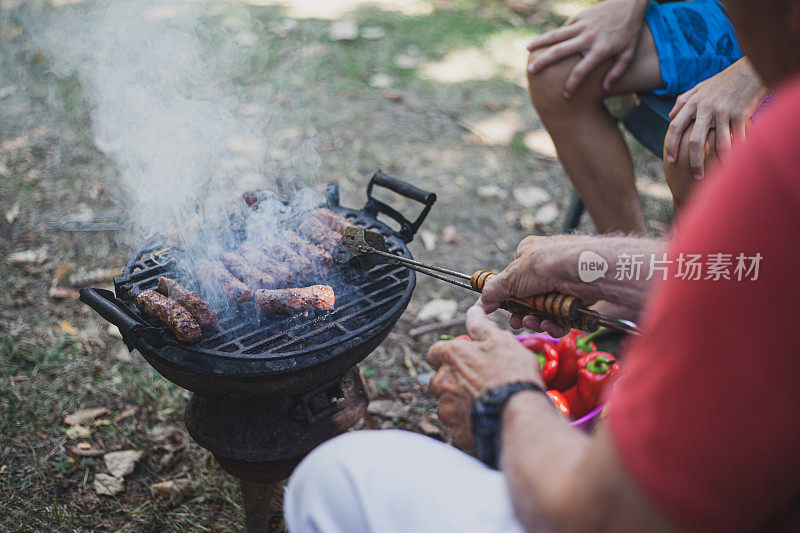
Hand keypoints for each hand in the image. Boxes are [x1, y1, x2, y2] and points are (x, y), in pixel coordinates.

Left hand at [427, 302, 542, 448]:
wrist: (519, 411)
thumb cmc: (512, 374)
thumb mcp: (500, 340)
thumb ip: (481, 325)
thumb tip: (473, 310)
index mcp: (451, 356)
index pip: (434, 353)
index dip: (448, 356)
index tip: (462, 361)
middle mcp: (442, 381)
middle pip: (438, 380)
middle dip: (452, 382)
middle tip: (476, 384)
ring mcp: (447, 408)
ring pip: (446, 405)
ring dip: (459, 404)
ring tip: (483, 403)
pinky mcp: (456, 430)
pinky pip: (457, 426)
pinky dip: (468, 424)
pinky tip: (485, 419)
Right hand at [481, 236, 601, 336]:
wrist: (591, 271)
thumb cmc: (553, 262)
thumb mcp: (515, 275)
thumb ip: (496, 289)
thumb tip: (481, 302)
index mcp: (528, 253)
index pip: (511, 278)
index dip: (505, 296)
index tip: (496, 309)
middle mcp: (545, 268)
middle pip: (526, 299)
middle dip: (522, 313)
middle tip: (519, 321)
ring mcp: (561, 284)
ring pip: (542, 310)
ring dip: (537, 320)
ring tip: (536, 321)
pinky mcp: (575, 299)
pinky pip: (559, 317)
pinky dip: (555, 324)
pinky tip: (553, 324)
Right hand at [527, 0, 648, 95]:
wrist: (629, 3)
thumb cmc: (630, 31)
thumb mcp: (628, 53)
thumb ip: (617, 71)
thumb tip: (605, 88)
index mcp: (600, 50)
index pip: (581, 72)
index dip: (571, 86)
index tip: (565, 96)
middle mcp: (588, 37)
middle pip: (561, 52)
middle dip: (544, 62)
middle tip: (531, 71)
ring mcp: (583, 25)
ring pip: (556, 35)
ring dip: (540, 42)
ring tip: (527, 50)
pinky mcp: (580, 16)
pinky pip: (564, 27)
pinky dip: (554, 35)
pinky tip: (543, 41)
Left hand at [665, 58, 765, 177]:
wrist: (750, 70)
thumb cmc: (724, 80)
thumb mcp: (700, 87)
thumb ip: (684, 100)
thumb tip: (670, 115)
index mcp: (693, 102)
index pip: (675, 127)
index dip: (671, 145)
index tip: (671, 159)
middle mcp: (705, 108)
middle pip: (694, 141)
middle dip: (693, 161)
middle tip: (694, 176)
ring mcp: (723, 111)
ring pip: (717, 143)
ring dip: (717, 162)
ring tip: (717, 175)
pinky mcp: (740, 113)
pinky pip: (737, 138)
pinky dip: (737, 152)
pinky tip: (736, 163)